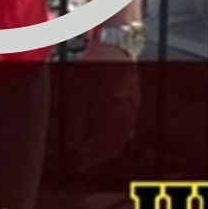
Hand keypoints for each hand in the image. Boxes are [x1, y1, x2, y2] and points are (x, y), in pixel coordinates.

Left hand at [69, 38, 141, 170]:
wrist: (115, 43)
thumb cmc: (93, 65)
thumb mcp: (77, 94)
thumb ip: (75, 122)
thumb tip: (72, 146)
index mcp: (111, 116)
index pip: (101, 148)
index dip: (87, 159)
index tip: (75, 165)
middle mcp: (126, 115)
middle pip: (113, 145)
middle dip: (96, 155)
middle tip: (81, 160)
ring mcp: (133, 107)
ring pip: (121, 136)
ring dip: (105, 146)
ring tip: (89, 147)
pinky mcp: (135, 99)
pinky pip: (126, 125)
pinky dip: (114, 134)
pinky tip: (104, 131)